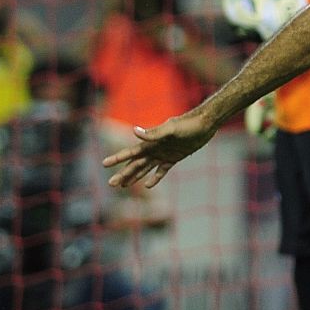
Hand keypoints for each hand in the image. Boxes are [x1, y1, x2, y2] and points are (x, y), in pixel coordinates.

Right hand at [103, 111, 217, 188]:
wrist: (205, 123)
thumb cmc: (188, 124)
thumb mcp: (171, 129)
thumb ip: (153, 133)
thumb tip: (134, 130)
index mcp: (151, 142)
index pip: (130, 153)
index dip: (117, 159)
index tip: (104, 164)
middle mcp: (154, 149)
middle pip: (135, 164)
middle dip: (123, 173)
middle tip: (111, 184)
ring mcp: (164, 154)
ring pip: (145, 168)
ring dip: (135, 176)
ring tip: (124, 185)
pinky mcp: (174, 158)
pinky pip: (161, 170)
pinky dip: (155, 178)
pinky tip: (148, 185)